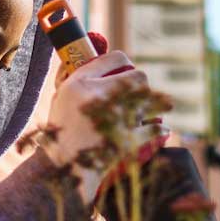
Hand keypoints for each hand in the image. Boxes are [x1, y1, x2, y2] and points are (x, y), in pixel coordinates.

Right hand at [45, 49, 152, 203]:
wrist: (62, 167)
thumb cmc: (59, 132)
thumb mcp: (59, 97)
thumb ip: (74, 76)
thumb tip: (91, 53)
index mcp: (80, 83)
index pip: (114, 58)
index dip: (122, 62)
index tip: (123, 70)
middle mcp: (100, 96)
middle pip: (139, 77)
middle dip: (140, 84)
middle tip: (135, 94)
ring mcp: (116, 118)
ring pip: (149, 101)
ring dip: (149, 106)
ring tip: (144, 113)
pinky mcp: (128, 139)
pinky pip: (155, 129)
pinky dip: (158, 130)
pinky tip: (160, 130)